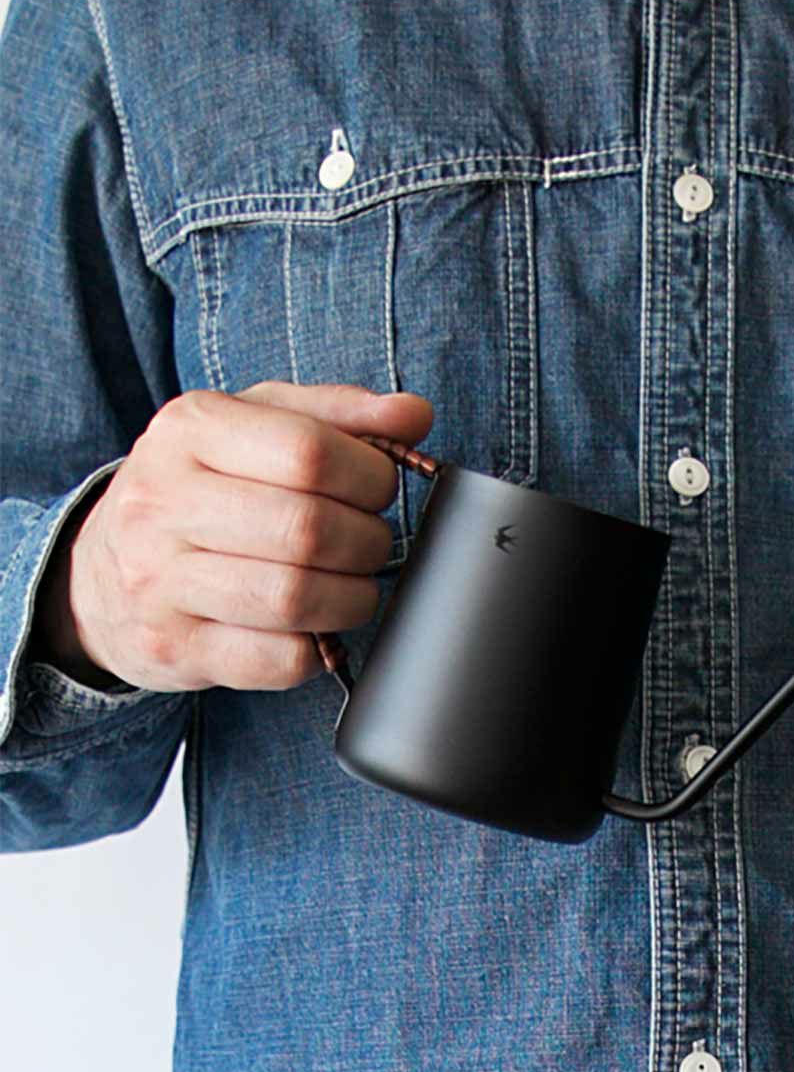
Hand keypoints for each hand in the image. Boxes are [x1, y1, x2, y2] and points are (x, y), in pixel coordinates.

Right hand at [47, 382, 432, 693]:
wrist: (101, 570)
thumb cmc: (204, 485)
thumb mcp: (258, 422)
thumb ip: (339, 412)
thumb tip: (413, 414)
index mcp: (191, 429)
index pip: (310, 452)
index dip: (370, 476)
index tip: (376, 489)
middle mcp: (161, 501)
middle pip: (308, 529)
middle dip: (367, 541)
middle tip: (368, 542)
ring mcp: (157, 581)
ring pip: (294, 598)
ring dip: (351, 597)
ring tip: (351, 584)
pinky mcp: (171, 647)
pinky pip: (275, 658)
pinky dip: (317, 649)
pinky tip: (313, 626)